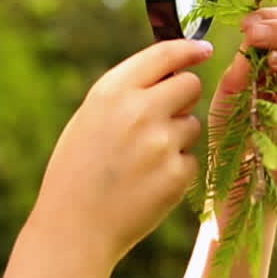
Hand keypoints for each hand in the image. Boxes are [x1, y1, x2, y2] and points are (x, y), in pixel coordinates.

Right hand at [34, 40, 213, 266]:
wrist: (74, 227)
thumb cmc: (77, 170)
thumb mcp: (90, 118)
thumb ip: (126, 93)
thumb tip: (171, 71)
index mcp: (111, 91)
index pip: (164, 54)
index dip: (188, 49)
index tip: (202, 49)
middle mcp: (139, 111)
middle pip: (190, 84)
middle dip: (183, 96)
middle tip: (164, 116)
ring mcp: (162, 143)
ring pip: (194, 124)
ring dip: (178, 136)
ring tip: (144, 160)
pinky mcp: (178, 175)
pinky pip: (192, 158)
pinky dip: (176, 169)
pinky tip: (148, 184)